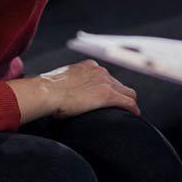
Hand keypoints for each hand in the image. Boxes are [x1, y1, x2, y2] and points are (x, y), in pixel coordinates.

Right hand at [6, 59, 138, 124]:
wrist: (46, 91)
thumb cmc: (46, 91)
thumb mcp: (59, 81)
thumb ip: (67, 85)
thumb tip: (62, 96)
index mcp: (88, 66)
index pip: (105, 77)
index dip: (109, 88)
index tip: (108, 96)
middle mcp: (100, 71)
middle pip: (119, 84)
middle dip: (121, 95)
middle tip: (121, 107)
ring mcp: (105, 82)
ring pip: (126, 92)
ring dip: (128, 102)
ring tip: (129, 112)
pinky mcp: (108, 95)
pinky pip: (128, 102)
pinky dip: (132, 108)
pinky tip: (134, 115)